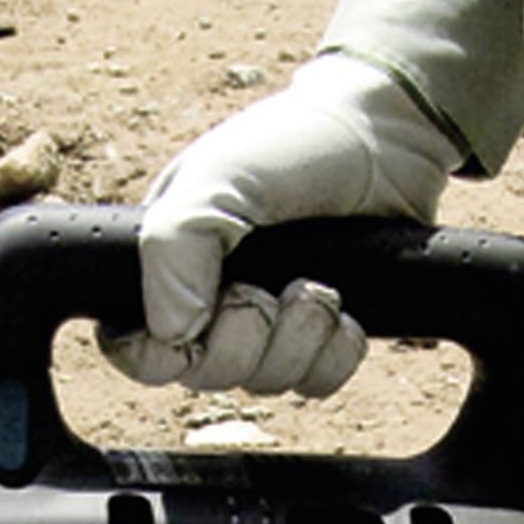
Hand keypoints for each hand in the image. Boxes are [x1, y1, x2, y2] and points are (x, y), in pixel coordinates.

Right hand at [101, 54, 461, 397]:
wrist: (386, 139)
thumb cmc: (291, 145)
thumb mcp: (218, 176)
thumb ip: (175, 245)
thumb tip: (171, 333)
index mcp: (170, 265)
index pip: (137, 349)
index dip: (160, 357)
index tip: (193, 330)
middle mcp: (213, 302)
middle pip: (204, 376)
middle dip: (243, 340)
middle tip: (267, 291)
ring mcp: (270, 324)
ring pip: (264, 383)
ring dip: (296, 340)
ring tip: (316, 285)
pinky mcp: (322, 337)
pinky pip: (317, 384)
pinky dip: (335, 354)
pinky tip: (345, 311)